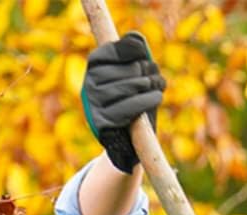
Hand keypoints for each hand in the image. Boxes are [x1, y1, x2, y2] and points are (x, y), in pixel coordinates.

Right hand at [81, 32, 165, 173]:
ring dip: (149, 85)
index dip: (130, 50)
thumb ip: (134, 54)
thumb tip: (136, 38)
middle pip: (125, 69)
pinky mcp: (102, 123)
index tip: (143, 54)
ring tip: (158, 86)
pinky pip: (128, 108)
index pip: (112, 51)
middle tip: (156, 76)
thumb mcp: (133, 76)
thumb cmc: (133, 103)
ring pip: (128, 87)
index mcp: (93, 68)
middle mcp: (89, 84)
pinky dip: (146, 101)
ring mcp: (94, 105)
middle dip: (145, 71)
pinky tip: (157, 97)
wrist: (128, 144)